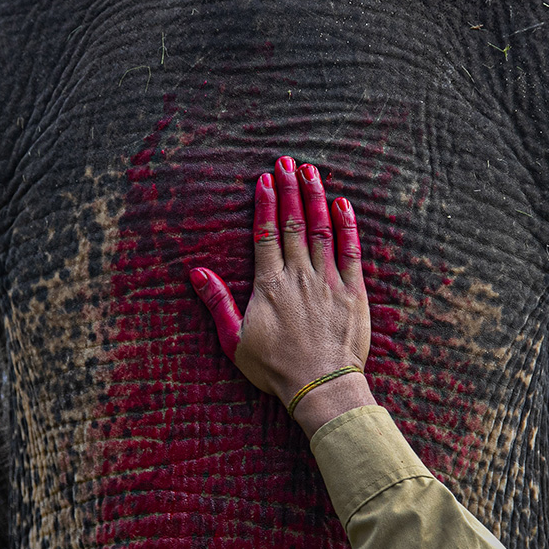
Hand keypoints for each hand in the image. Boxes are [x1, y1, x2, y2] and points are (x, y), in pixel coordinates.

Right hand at [190, 156, 372, 434]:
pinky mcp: (353, 291)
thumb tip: (196, 272)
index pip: (265, 233)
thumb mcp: (234, 340)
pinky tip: (342, 204)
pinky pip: (350, 251)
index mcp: (270, 284)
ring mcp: (328, 281)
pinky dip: (346, 225)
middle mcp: (299, 275)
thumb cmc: (275, 368)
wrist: (321, 387)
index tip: (265, 179)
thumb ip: (217, 303)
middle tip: (287, 162)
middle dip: (289, 189)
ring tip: (311, 171)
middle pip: (292, 223)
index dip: (265, 203)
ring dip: (315, 198)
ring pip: (320, 229)